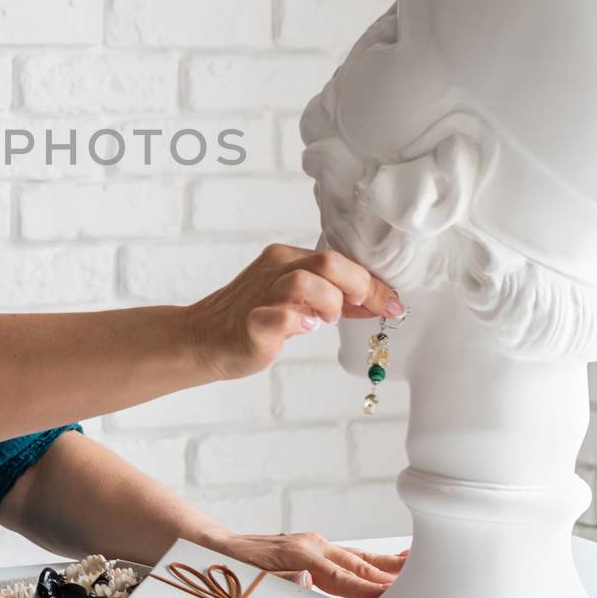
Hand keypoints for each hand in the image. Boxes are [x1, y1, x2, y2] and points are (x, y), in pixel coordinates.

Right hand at [187, 245, 402, 379]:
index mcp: (287, 259)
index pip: (339, 259)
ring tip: (324, 321)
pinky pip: (281, 315)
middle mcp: (275, 270)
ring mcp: (261, 294)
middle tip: (363, 308)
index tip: (394, 304)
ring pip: (306, 282)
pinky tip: (303, 329)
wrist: (202, 339)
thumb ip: (333, 299)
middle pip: (328, 260)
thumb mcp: (298, 304)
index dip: (374, 281)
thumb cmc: (253, 320)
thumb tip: (379, 302)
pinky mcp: (251, 323)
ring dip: (329, 304)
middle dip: (359, 286)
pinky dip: (299, 322)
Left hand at [209, 531, 408, 597]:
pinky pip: (349, 556)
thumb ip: (284, 582)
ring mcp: (315, 545)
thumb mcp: (253, 579)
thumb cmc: (231, 567)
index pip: (342, 578)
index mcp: (301, 555)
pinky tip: (391, 561)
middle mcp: (312, 546)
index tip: (392, 595)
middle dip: (390, 574)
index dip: (367, 588)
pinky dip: (373, 561)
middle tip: (423, 581)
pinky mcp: (315, 549)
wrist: (214, 547)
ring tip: (420, 565)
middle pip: (358, 564)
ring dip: (388, 565)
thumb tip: (311, 581)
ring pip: (359, 558)